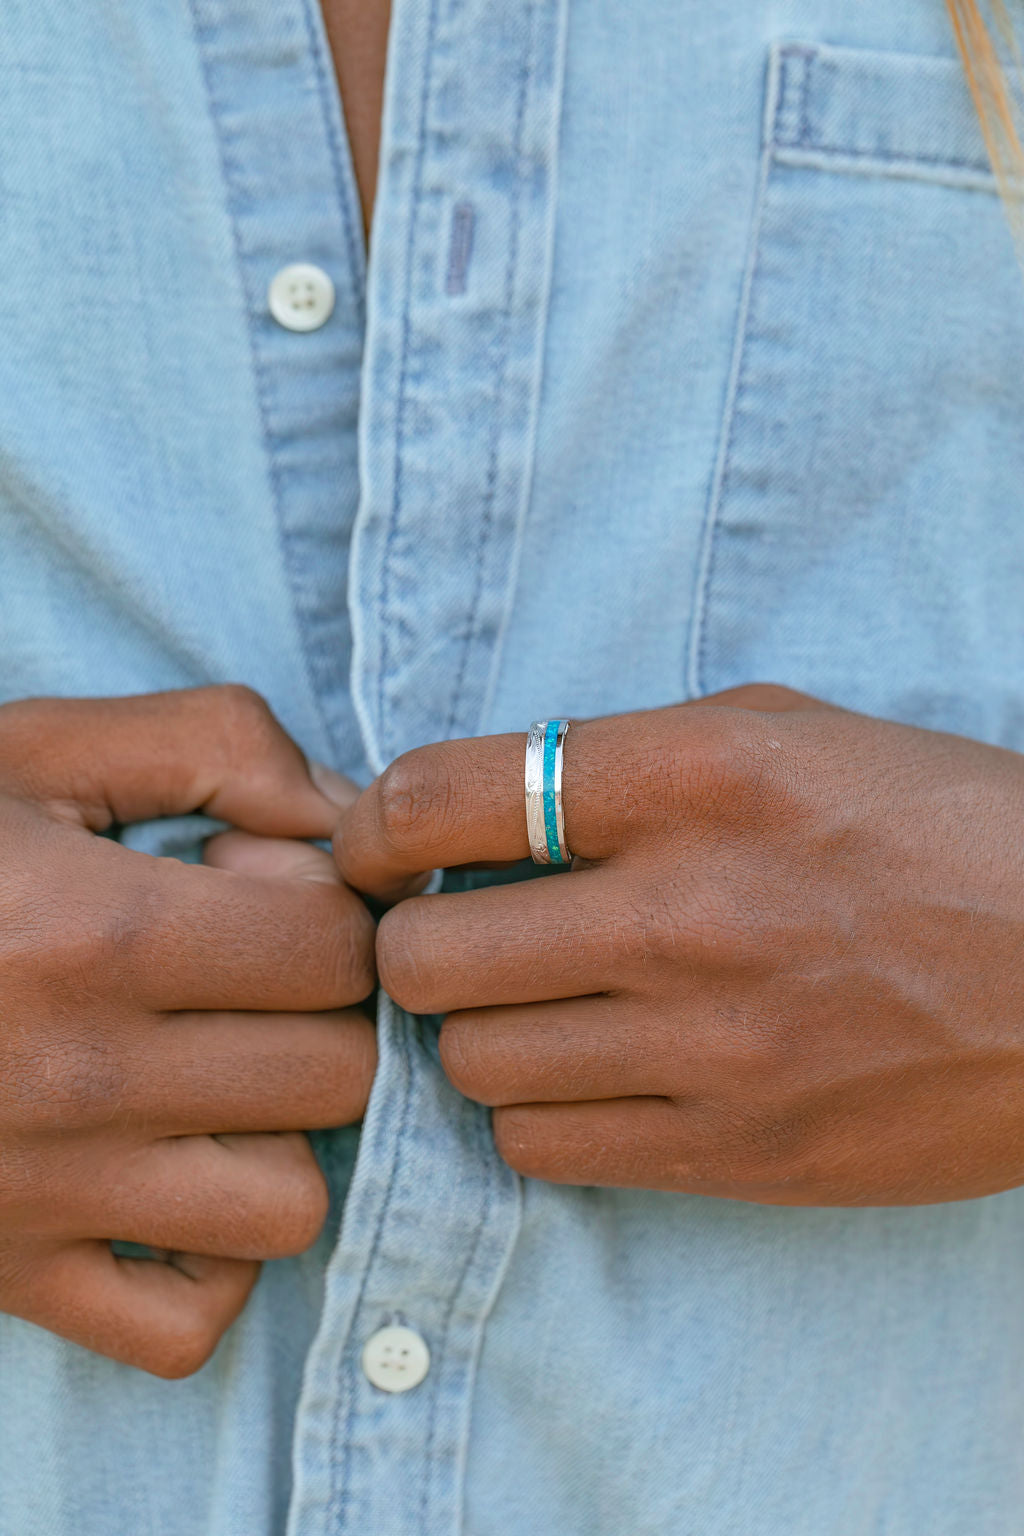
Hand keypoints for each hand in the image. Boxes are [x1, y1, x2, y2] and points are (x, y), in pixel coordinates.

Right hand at [0, 686, 375, 1375]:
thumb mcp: (35, 746)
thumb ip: (213, 742)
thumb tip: (347, 816)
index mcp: (98, 932)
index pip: (337, 951)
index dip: (326, 908)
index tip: (253, 890)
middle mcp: (82, 1077)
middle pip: (335, 1073)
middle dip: (320, 1010)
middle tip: (241, 976)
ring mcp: (46, 1194)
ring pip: (289, 1205)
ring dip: (278, 1134)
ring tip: (212, 1076)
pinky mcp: (10, 1274)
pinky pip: (186, 1325)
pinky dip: (207, 1261)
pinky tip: (167, 1177)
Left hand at [336, 685, 1023, 1205]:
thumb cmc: (942, 831)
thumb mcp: (792, 734)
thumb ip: (631, 760)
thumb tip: (493, 807)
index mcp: (694, 780)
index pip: (440, 797)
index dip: (373, 827)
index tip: (378, 849)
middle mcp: (682, 913)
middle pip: (422, 956)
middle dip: (410, 943)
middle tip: (453, 934)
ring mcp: (706, 1049)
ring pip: (471, 1064)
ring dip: (478, 1031)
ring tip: (531, 1005)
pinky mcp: (735, 1152)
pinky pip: (545, 1147)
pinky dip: (539, 1108)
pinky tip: (590, 1070)